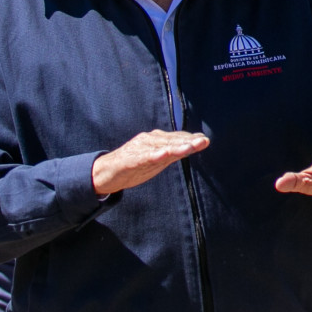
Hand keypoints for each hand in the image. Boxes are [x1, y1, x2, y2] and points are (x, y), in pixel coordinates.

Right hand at [91, 130, 210, 196]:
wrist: (105, 173)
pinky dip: (154, 155)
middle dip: (188, 141)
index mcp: (156, 141)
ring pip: (160, 147)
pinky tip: (164, 155)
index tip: (205, 140)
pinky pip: (143, 157)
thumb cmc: (133, 165)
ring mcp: (139, 149)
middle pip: (172, 141)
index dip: (190, 139)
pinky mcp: (130, 160)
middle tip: (203, 141)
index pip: (176, 139)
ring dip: (176, 146)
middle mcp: (149, 141)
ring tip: (190, 147)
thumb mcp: (156, 160)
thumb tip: (193, 146)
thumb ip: (172, 153)